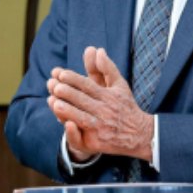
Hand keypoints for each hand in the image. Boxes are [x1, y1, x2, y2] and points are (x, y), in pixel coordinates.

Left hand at [47, 47, 152, 162]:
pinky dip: (74, 132)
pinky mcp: (96, 143)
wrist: (139, 135)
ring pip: (81, 117)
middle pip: (83, 100)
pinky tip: (66, 124)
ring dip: (67, 110)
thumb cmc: (125, 106)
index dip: (74, 79)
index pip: (88, 85)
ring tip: (53, 102)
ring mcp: (100, 127)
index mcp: (108, 96)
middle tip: (53, 85)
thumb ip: (107, 68)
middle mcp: (104, 111)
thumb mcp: (120, 85)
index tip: (60, 73)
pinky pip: (82, 137)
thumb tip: (98, 50)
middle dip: (67, 92)